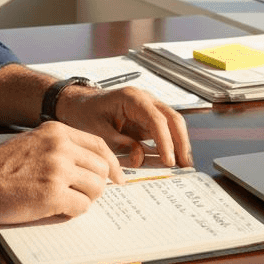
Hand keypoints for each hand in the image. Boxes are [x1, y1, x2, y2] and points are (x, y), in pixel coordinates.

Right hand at [0, 121, 121, 225]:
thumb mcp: (31, 143)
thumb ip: (59, 148)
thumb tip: (89, 164)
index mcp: (56, 131)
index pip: (100, 145)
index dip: (112, 164)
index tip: (117, 177)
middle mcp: (60, 146)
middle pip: (102, 168)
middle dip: (97, 184)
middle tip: (85, 194)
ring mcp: (57, 169)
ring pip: (96, 188)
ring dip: (85, 198)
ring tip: (66, 200)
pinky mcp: (53, 194)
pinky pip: (82, 206)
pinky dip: (73, 211)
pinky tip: (56, 208)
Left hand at [56, 85, 193, 168]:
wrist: (78, 104)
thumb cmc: (85, 113)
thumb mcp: (96, 130)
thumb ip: (119, 144)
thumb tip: (141, 157)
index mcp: (132, 98)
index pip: (156, 119)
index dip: (165, 141)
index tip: (169, 161)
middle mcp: (145, 100)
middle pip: (172, 118)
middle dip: (181, 142)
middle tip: (185, 165)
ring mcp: (148, 109)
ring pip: (172, 125)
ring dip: (179, 144)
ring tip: (184, 166)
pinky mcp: (147, 120)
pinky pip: (163, 132)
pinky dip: (169, 145)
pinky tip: (172, 160)